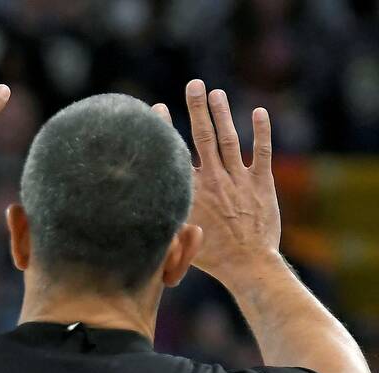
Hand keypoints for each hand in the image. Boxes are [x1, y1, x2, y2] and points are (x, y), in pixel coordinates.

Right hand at [154, 81, 280, 283]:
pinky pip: (261, 152)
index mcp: (192, 191)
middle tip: (193, 84)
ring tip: (216, 93)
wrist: (247, 264)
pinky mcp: (262, 184)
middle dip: (197, 108)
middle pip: (204, 136)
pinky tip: (259, 112)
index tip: (157, 108)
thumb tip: (134, 210)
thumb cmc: (209, 257)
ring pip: (229, 139)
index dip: (166, 128)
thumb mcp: (177, 238)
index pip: (176, 152)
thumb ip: (161, 218)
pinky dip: (261, 131)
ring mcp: (239, 180)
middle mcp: (214, 180)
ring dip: (223, 113)